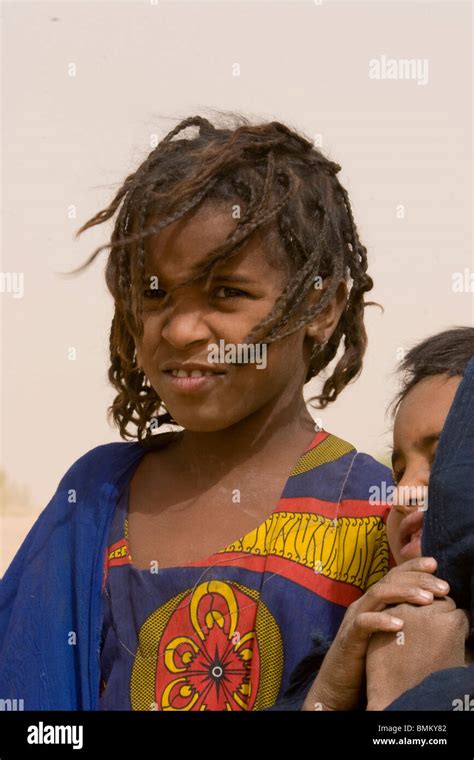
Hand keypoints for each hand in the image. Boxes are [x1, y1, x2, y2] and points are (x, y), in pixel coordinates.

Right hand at [301, 557, 449, 710]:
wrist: (339, 679)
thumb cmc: (369, 655)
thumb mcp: (388, 630)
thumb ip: (402, 614)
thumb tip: (431, 604)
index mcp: (374, 600)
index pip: (394, 574)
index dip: (413, 566)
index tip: (434, 565)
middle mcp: (364, 603)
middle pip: (389, 580)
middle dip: (417, 579)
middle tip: (442, 587)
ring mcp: (355, 617)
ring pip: (377, 595)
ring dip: (404, 594)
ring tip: (426, 600)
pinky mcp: (349, 637)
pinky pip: (363, 623)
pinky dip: (381, 621)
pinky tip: (399, 624)